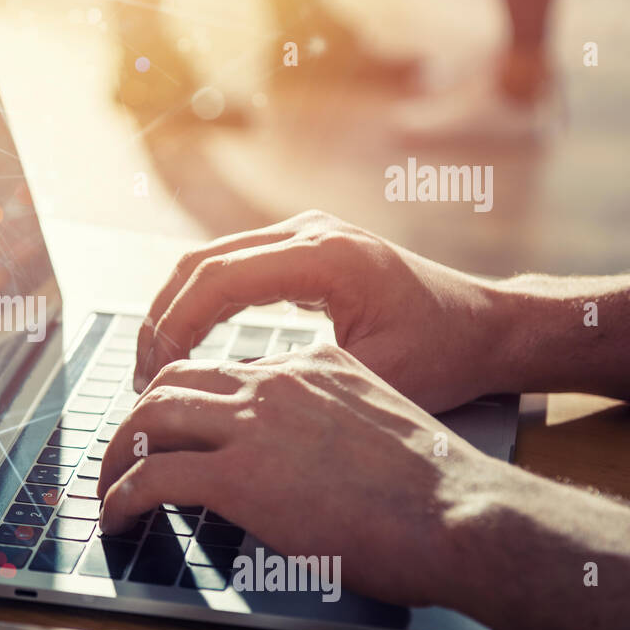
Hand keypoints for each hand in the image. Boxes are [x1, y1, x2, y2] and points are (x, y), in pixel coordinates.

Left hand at [98, 344, 518, 607]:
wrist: (460, 513)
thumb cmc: (438, 487)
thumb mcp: (379, 422)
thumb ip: (334, 418)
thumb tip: (306, 452)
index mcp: (311, 365)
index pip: (227, 372)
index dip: (188, 400)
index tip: (172, 429)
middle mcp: (274, 382)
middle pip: (173, 382)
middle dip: (137, 416)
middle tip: (124, 450)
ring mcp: (252, 426)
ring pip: (148, 419)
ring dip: (116, 453)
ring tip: (106, 486)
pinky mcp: (237, 476)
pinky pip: (150, 478)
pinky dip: (120, 497)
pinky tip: (114, 518)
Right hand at [134, 210, 507, 412]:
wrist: (487, 326)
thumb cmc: (444, 354)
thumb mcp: (372, 378)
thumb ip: (295, 380)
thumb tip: (217, 398)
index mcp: (327, 257)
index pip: (218, 279)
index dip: (174, 326)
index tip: (154, 375)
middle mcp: (310, 232)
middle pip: (201, 263)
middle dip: (161, 319)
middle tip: (142, 375)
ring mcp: (305, 233)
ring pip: (208, 260)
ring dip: (174, 309)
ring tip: (155, 363)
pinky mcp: (302, 248)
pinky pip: (231, 266)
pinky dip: (199, 302)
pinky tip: (187, 342)